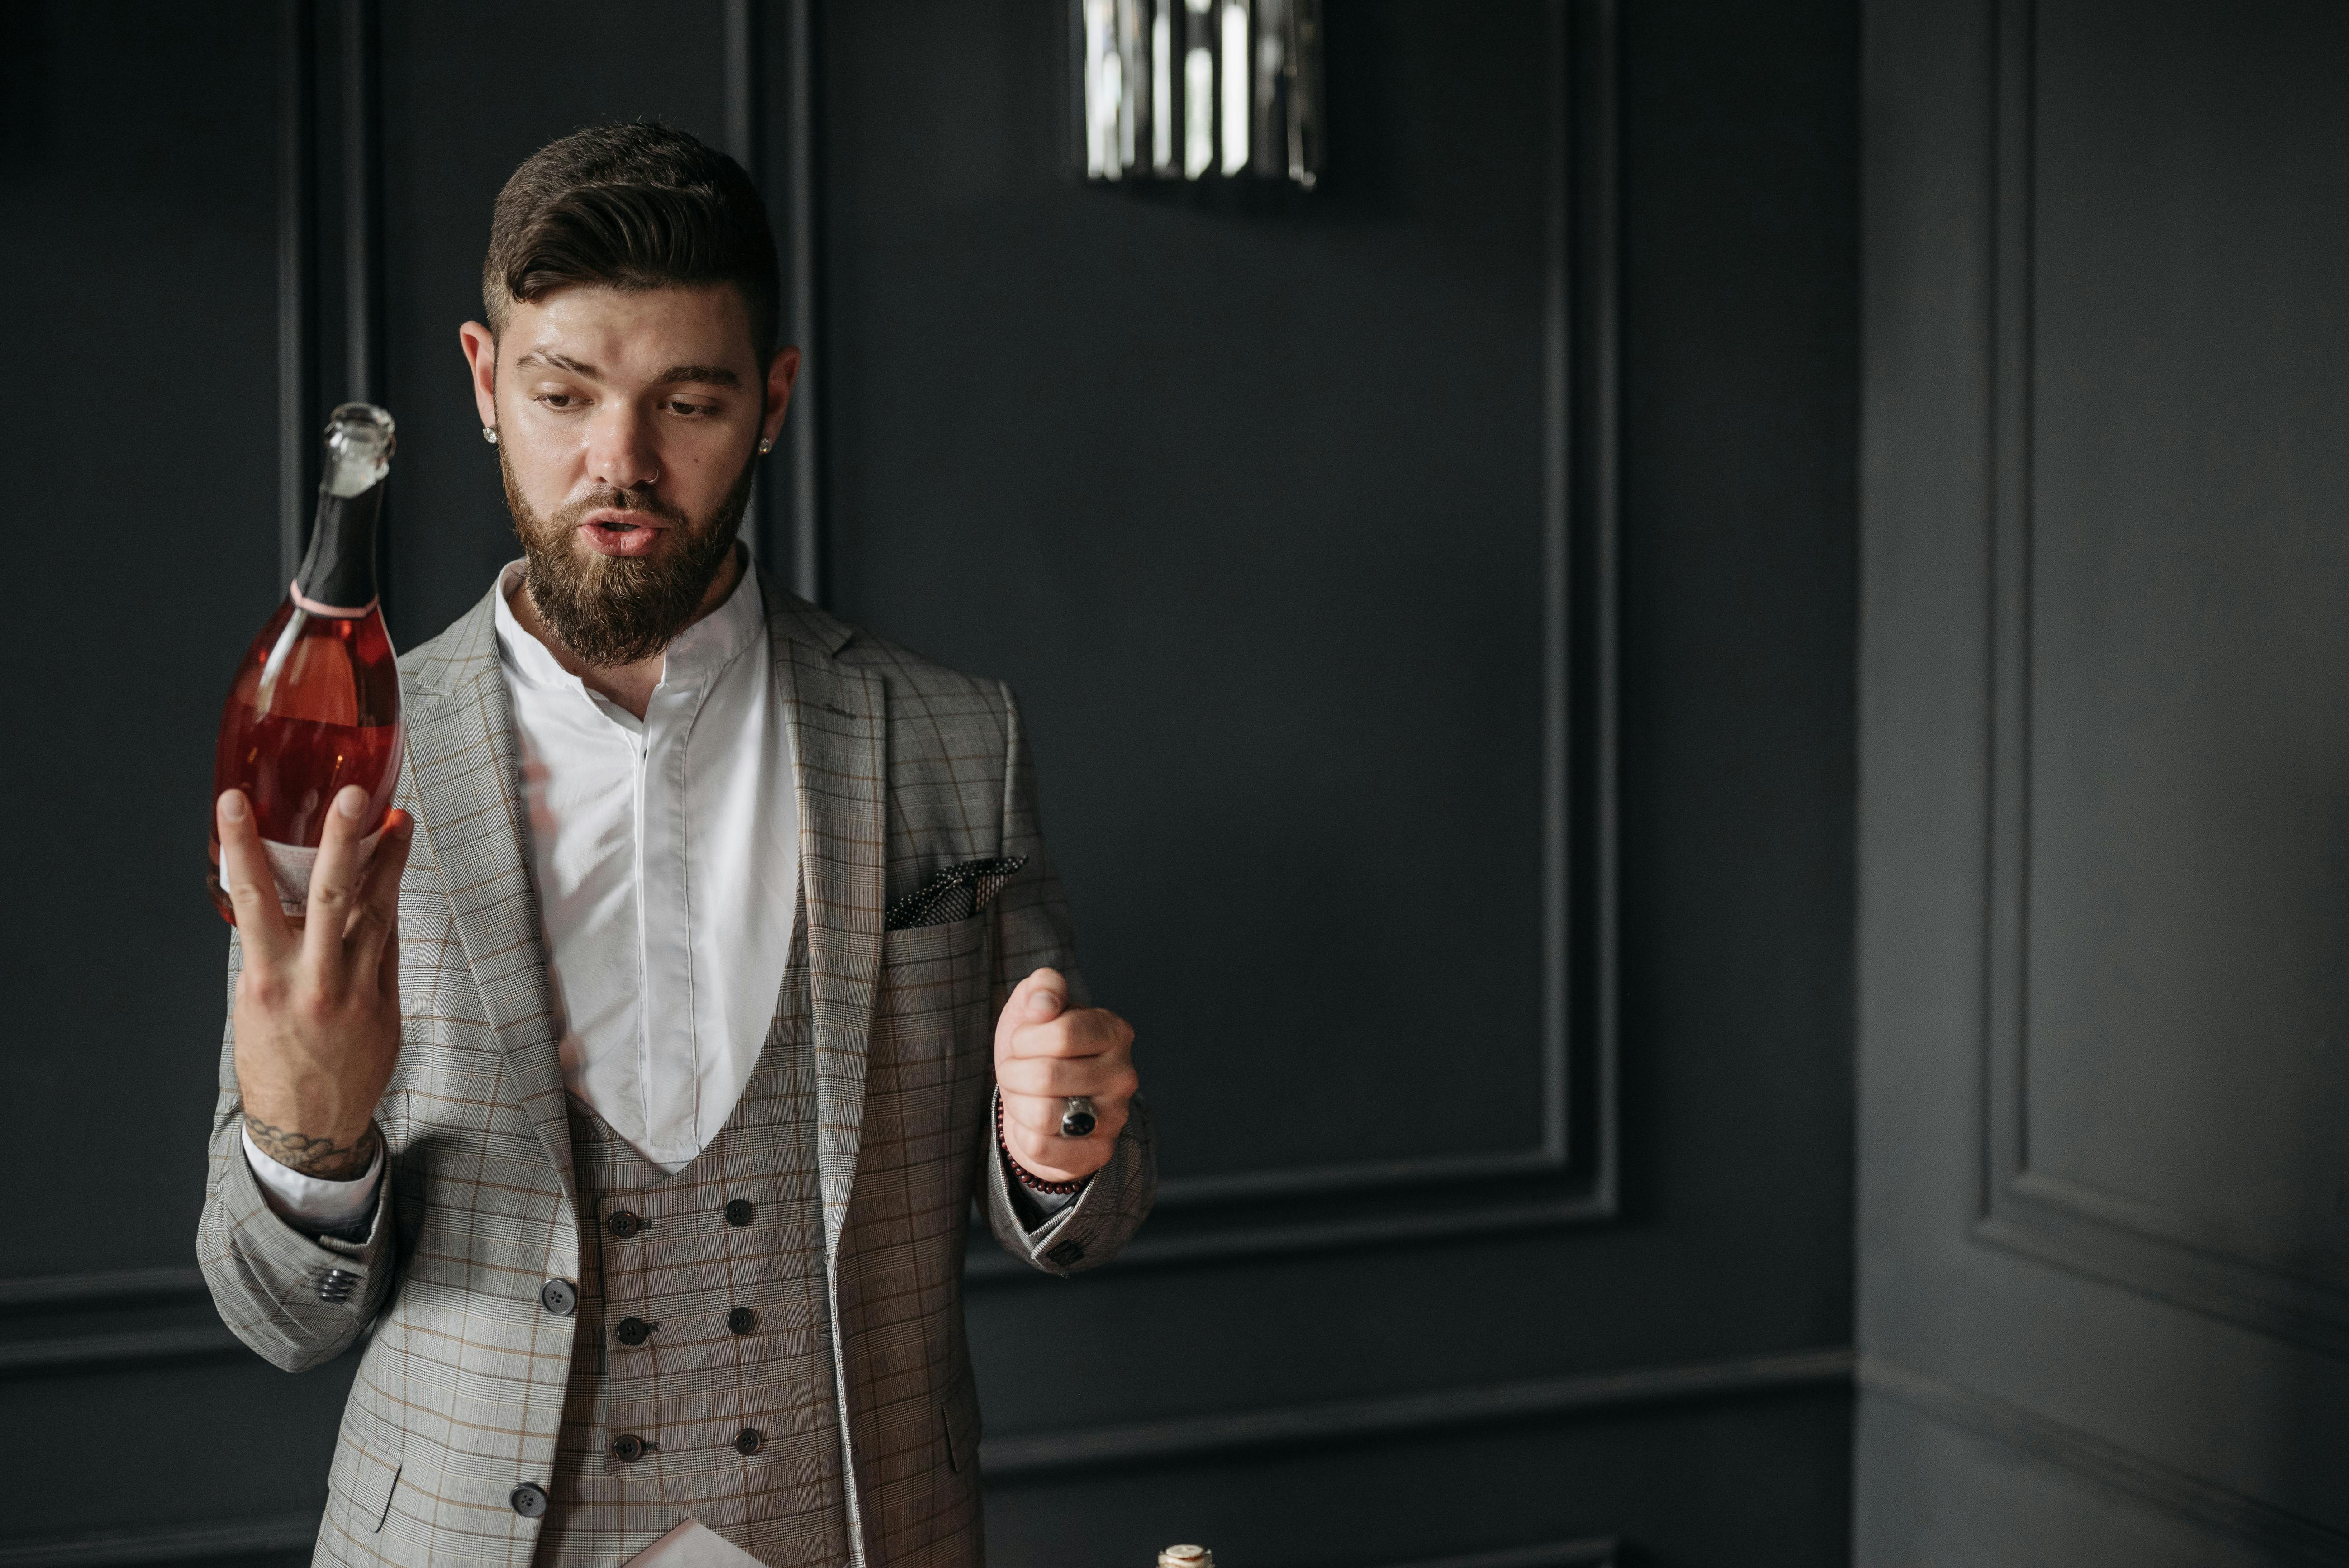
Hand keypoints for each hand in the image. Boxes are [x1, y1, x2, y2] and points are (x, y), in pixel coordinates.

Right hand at [217, 785, 412, 1179]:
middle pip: (333, 897)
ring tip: (398, 821)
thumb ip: (272, 950)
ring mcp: (357, 991)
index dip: (242, 847)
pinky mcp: (387, 1002)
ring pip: (377, 913)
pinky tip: (393, 873)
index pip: (252, 899)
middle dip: (345, 841)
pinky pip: (389, 942)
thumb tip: (282, 897)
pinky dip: (389, 905)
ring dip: (388, 863)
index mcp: (266, 979)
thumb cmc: (272, 1060)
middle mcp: (315, 981)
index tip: (234, 802)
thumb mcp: (253, 1003)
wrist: (309, 1125)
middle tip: (357, 794)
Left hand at [993, 967, 1136, 1183]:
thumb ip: (1042, 988)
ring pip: (1043, 1115)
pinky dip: (1024, 1137)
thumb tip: (1044, 1004)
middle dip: (1013, 1074)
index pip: (1062, 1034)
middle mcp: (1124, 1075)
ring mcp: (1115, 1117)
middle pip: (1047, 1076)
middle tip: (1016, 1073)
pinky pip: (1042, 1149)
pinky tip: (1034, 1126)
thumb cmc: (1038, 1047)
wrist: (1041, 1098)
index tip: (1022, 1042)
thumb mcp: (1035, 1006)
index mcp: (1114, 1031)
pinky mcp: (1099, 1152)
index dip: (1026, 1039)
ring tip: (1026, 1098)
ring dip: (1018, 1105)